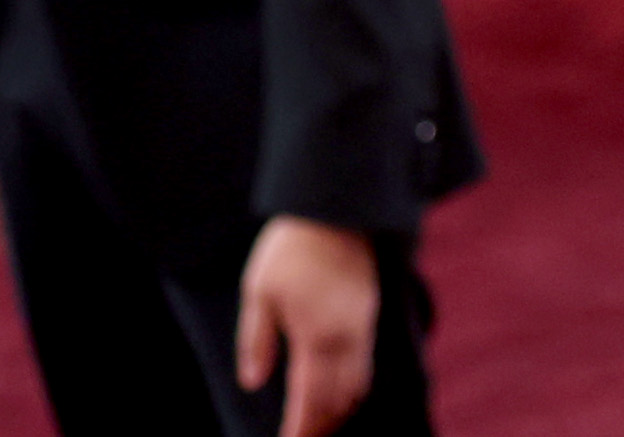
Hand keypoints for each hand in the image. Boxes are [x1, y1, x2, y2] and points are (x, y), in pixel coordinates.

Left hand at [234, 213, 382, 436]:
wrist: (337, 208)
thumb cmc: (291, 250)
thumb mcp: (259, 294)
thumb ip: (256, 341)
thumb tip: (254, 382)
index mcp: (317, 337)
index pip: (310, 399)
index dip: (299, 428)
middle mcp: (346, 338)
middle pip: (339, 400)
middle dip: (321, 427)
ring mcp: (362, 326)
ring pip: (357, 384)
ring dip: (338, 410)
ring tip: (318, 425)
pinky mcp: (369, 313)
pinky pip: (364, 364)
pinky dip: (351, 387)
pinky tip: (337, 390)